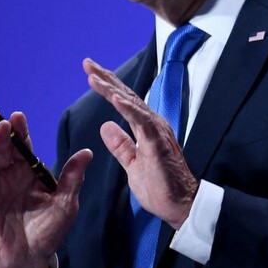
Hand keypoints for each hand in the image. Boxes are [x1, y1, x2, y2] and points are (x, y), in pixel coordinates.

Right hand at [0, 111, 91, 267]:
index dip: (19, 131)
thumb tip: (87, 152)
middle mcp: (9, 175)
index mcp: (29, 172)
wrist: (29, 260)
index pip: (23, 146)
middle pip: (2, 149)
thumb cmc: (48, 232)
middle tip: (4, 124)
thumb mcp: (65, 204)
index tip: (18, 117)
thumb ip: (72, 179)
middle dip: (2, 135)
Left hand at [83, 57, 197, 228]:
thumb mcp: (132, 164)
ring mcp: (157, 131)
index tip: (90, 73)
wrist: (180, 204)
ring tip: (94, 76)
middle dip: (106, 78)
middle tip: (87, 62)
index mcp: (146, 129)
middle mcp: (152, 124)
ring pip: (131, 104)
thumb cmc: (160, 187)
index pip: (124, 102)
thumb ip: (121, 145)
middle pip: (126, 96)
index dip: (107, 86)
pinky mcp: (158, 142)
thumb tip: (105, 126)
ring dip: (112, 89)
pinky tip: (114, 97)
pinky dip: (127, 108)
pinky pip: (141, 121)